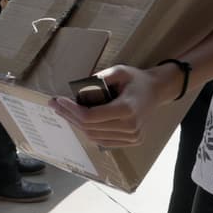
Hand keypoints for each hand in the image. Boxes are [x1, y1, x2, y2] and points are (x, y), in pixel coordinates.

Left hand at [49, 64, 176, 146]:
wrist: (156, 91)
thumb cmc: (136, 80)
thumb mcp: (119, 71)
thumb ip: (100, 78)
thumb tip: (79, 89)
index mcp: (127, 110)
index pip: (91, 116)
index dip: (72, 110)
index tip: (59, 100)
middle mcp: (130, 127)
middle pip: (90, 127)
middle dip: (69, 116)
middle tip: (55, 105)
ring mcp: (132, 137)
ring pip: (94, 136)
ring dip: (76, 125)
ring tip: (63, 112)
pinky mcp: (131, 141)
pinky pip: (103, 140)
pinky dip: (88, 131)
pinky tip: (77, 120)